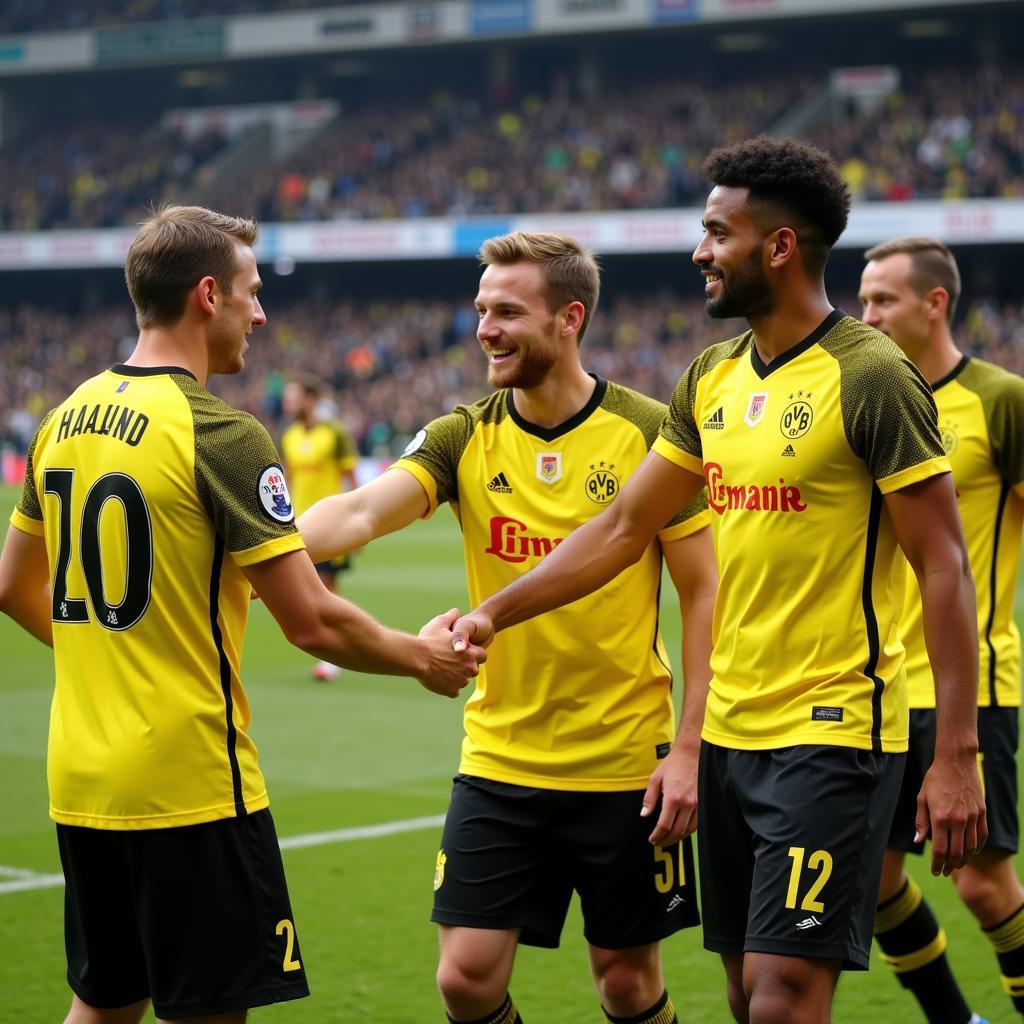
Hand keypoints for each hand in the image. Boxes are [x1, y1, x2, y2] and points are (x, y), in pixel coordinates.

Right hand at [416, 608, 487, 697]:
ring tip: (442, 669)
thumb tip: (456, 611)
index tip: (463, 652)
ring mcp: (461, 681)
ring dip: (457, 676)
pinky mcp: (451, 691)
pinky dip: (448, 687)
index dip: (474, 653)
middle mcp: (469, 668)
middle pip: (473, 669)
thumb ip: (451, 617)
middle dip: (465, 666)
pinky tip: (439, 679)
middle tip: (451, 661)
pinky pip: (454, 691)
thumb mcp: (440, 623)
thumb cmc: (428, 640)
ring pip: (463, 680)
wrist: (416, 659)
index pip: (482, 656)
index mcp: (471, 652)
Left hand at [640, 744, 697, 845]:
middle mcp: (688, 803)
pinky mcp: (704, 803)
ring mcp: (698, 804)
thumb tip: (644, 814)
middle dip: (666, 840)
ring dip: (677, 838)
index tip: (652, 839)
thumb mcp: (655, 778)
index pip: (664, 825)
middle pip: (677, 831)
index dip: (657, 835)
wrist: (691, 753)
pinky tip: (680, 830)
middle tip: (658, 842)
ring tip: (668, 839)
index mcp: (673, 798)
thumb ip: (649, 798)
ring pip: (688, 830)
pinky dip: (688, 831)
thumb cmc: (673, 764)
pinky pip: (697, 824)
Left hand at [916, 749, 986, 875]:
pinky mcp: (982, 813)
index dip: (937, 864)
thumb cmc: (935, 778)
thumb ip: (921, 821)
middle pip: (956, 853)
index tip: (935, 871)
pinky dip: (977, 848)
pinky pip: (982, 836)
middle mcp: (958, 820)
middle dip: (950, 866)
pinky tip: (971, 852)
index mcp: (940, 817)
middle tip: (944, 872)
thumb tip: (919, 841)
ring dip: (964, 860)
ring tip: (956, 864)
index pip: (940, 850)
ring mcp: (972, 817)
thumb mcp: (922, 798)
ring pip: (970, 848)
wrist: (956, 762)